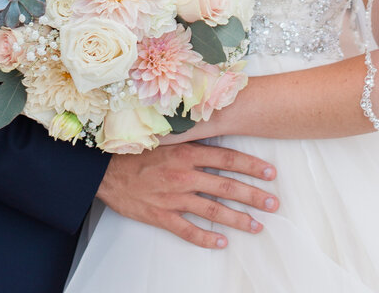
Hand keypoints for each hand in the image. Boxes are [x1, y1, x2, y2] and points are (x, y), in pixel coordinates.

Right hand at [96, 141, 278, 249]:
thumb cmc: (137, 151)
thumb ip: (192, 141)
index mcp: (186, 152)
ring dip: (237, 219)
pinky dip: (205, 239)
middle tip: (273, 203)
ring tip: (256, 225)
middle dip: (253, 195)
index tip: (270, 173)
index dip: (251, 166)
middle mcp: (184, 175)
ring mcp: (173, 197)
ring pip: (212, 210)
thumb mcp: (167, 139)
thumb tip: (217, 135)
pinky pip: (188, 230)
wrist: (105, 169)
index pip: (227, 158)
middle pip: (226, 186)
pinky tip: (221, 243)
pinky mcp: (161, 215)